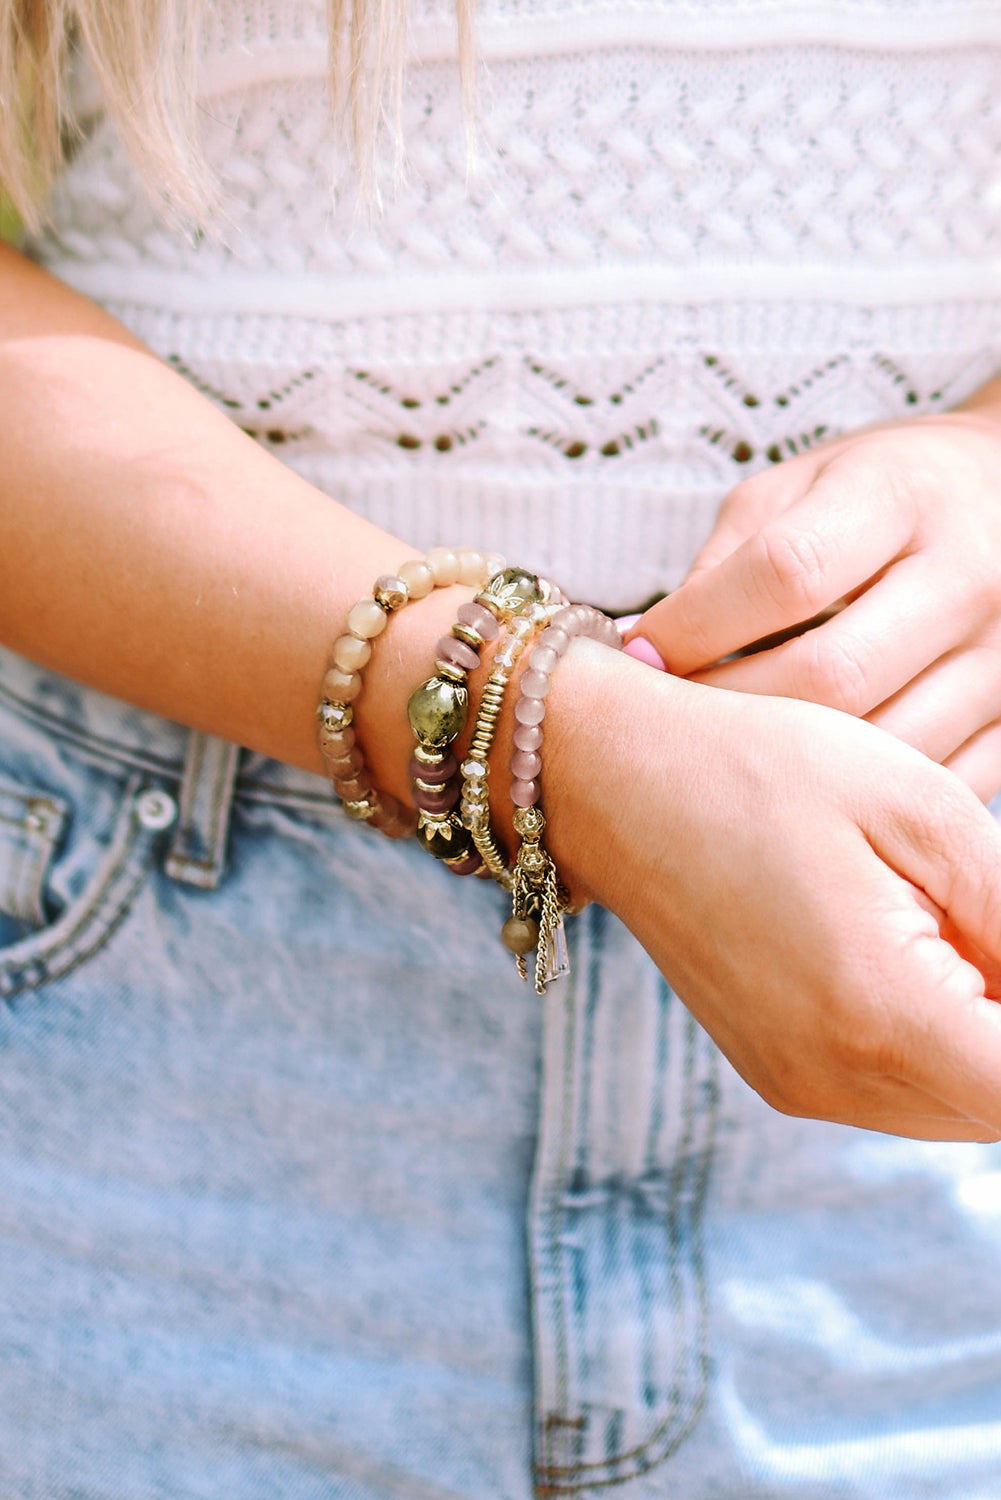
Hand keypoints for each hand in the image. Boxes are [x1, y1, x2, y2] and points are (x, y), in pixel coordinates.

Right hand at [545, 646, 1000, 1140]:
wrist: (615, 781)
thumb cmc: (762, 769)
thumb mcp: (921, 810)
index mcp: (879, 1013)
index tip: (999, 936)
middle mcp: (833, 1078)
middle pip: (1000, 1106)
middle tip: (971, 910)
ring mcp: (797, 1085)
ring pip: (958, 1109)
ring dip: (986, 1037)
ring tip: (944, 921)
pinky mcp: (777, 1074)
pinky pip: (899, 1092)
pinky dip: (938, 1040)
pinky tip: (913, 950)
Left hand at [627, 410, 1000, 799]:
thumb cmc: (881, 491)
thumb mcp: (797, 487)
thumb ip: (726, 560)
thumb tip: (651, 650)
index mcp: (900, 497)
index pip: (786, 573)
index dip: (697, 625)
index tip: (641, 653)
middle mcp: (969, 574)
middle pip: (832, 676)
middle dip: (732, 708)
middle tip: (673, 718)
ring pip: (881, 748)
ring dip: (788, 764)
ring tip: (731, 752)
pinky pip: (930, 783)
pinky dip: (857, 792)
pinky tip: (808, 775)